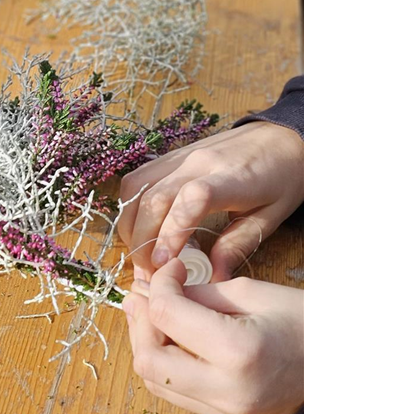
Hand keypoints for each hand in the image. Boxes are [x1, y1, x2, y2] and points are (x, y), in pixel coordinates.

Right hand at [118, 121, 301, 281]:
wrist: (282, 135)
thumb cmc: (283, 176)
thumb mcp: (272, 216)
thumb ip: (239, 246)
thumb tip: (214, 278)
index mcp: (232, 178)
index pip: (191, 199)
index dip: (170, 232)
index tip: (164, 263)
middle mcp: (199, 163)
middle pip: (152, 198)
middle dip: (142, 240)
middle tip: (149, 270)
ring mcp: (180, 156)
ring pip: (135, 188)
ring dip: (130, 224)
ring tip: (142, 251)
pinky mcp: (170, 156)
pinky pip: (137, 180)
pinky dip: (130, 207)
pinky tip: (142, 227)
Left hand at [122, 259, 302, 413]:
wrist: (339, 367)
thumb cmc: (303, 323)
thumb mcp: (251, 293)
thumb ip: (196, 293)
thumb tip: (150, 290)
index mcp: (238, 351)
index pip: (166, 315)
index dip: (158, 285)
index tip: (168, 270)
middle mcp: (227, 389)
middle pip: (148, 357)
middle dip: (140, 320)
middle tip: (148, 294)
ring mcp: (224, 411)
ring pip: (153, 379)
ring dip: (145, 342)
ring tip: (155, 313)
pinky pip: (172, 392)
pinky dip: (162, 363)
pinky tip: (170, 337)